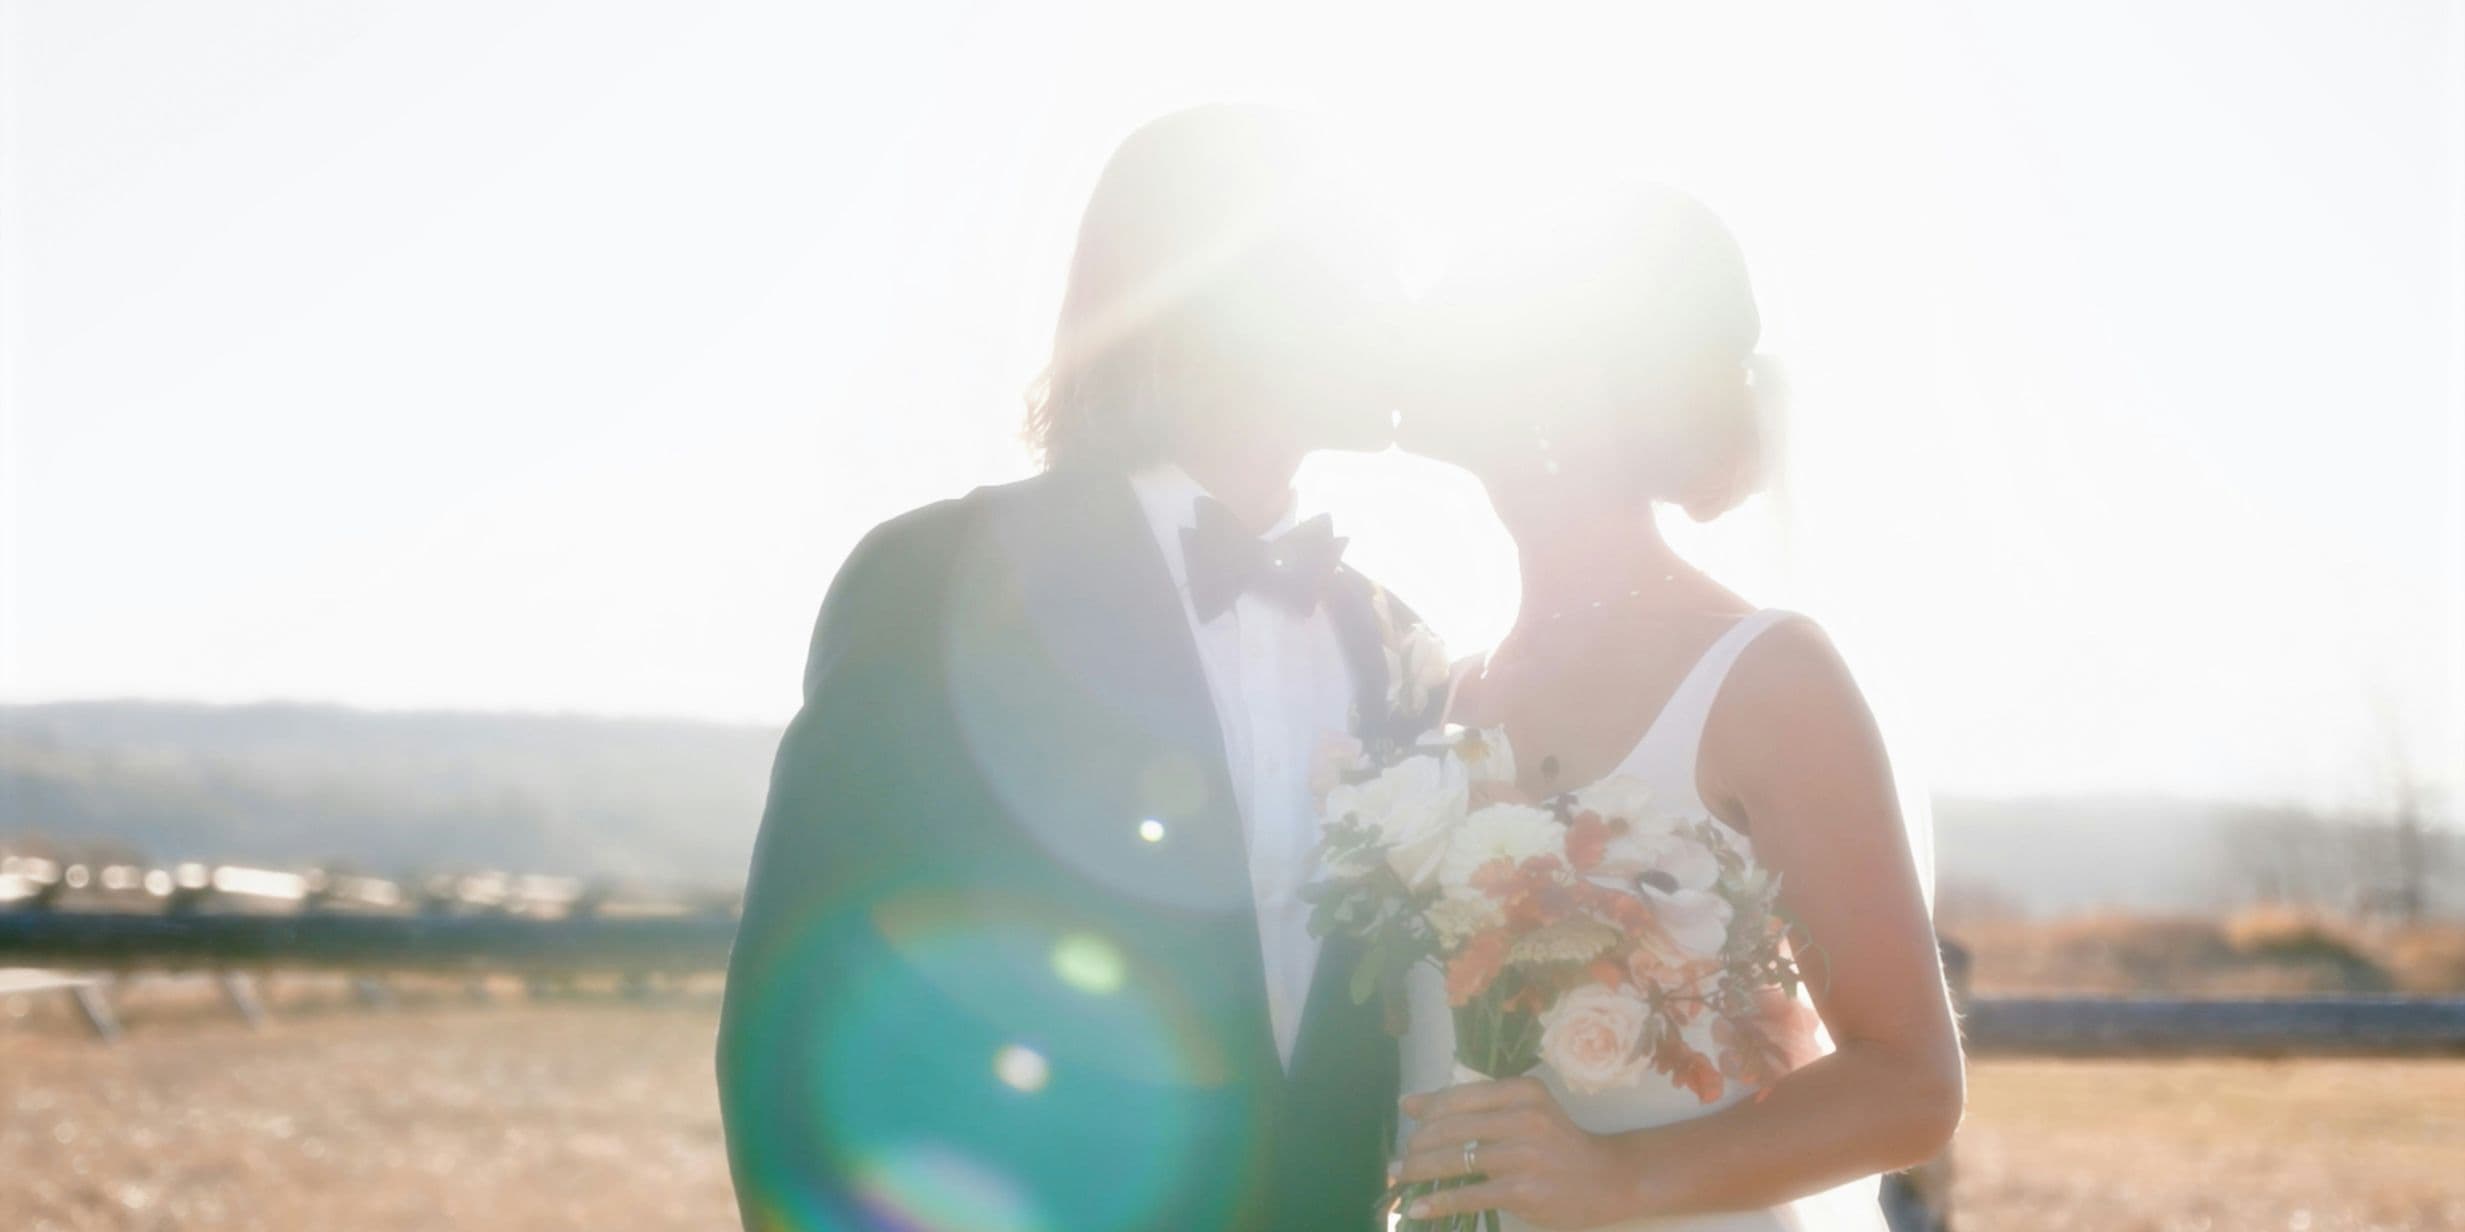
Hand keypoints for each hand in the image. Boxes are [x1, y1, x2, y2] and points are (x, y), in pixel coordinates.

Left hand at [1396, 1077, 1653, 1227]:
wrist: (1607, 1178)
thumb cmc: (1557, 1143)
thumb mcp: (1521, 1111)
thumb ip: (1470, 1105)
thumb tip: (1409, 1104)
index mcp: (1521, 1091)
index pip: (1458, 1097)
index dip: (1426, 1114)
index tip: (1407, 1127)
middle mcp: (1524, 1117)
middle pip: (1451, 1128)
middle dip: (1417, 1146)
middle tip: (1401, 1161)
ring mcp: (1525, 1155)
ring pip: (1456, 1160)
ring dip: (1420, 1172)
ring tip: (1401, 1179)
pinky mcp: (1524, 1190)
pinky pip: (1469, 1194)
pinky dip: (1439, 1200)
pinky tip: (1419, 1207)